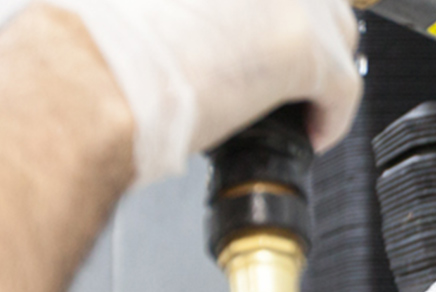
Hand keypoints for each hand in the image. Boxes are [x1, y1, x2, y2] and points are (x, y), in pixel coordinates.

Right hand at [42, 0, 362, 183]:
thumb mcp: (151, 1)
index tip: (263, 35)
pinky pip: (343, 86)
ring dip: (324, 69)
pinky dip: (331, 115)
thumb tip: (221, 24)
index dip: (272, 13)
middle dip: (309, 35)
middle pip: (318, 1)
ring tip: (298, 102)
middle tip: (288, 71)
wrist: (91, 75)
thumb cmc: (99, 40)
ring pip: (337, 32)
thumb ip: (198, 4)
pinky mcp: (304, 45)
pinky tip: (312, 133)